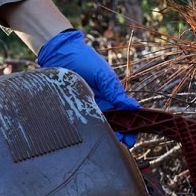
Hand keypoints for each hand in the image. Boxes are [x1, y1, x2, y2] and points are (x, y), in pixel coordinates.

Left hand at [36, 29, 139, 144]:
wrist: (61, 52)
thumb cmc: (85, 60)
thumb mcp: (104, 76)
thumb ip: (116, 92)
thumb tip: (134, 107)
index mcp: (110, 96)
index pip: (124, 115)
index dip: (129, 127)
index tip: (132, 137)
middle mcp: (99, 103)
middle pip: (112, 123)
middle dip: (119, 135)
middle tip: (124, 143)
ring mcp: (85, 107)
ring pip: (98, 125)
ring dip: (105, 134)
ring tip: (112, 142)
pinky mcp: (71, 108)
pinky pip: (81, 121)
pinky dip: (88, 129)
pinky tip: (93, 135)